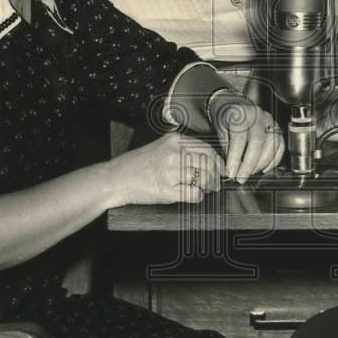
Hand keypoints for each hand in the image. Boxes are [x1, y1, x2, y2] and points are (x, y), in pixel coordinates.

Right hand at [107, 132, 223, 205]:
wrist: (117, 178)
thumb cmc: (138, 164)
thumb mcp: (161, 146)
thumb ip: (182, 148)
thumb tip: (209, 158)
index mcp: (174, 140)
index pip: (206, 148)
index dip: (217, 160)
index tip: (221, 167)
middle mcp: (174, 153)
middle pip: (208, 163)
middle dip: (217, 174)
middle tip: (217, 181)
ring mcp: (170, 172)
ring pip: (203, 178)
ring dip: (209, 186)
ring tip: (208, 188)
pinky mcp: (167, 190)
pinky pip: (194, 194)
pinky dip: (198, 196)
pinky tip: (195, 195)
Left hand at [208, 91, 284, 183]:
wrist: (234, 106)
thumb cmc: (226, 118)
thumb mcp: (220, 131)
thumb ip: (227, 149)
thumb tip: (231, 170)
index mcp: (241, 113)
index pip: (239, 139)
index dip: (235, 158)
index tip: (231, 173)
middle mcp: (258, 115)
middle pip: (257, 143)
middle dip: (249, 165)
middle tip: (241, 178)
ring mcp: (270, 121)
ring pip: (271, 145)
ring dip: (260, 164)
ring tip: (249, 174)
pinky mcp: (277, 128)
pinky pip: (280, 146)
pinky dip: (273, 160)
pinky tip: (264, 169)